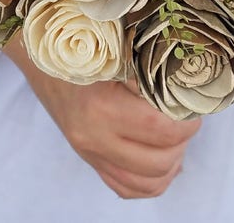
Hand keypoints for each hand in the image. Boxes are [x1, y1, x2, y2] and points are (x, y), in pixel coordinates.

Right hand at [4, 30, 201, 198]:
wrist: (41, 55)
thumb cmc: (81, 44)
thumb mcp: (116, 50)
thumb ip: (150, 67)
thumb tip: (188, 82)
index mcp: (101, 108)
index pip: (161, 130)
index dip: (187, 120)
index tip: (192, 104)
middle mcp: (93, 138)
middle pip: (159, 162)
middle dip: (183, 141)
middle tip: (187, 118)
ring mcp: (90, 153)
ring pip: (146, 182)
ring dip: (171, 162)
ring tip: (176, 137)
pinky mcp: (89, 159)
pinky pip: (126, 188)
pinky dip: (151, 181)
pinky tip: (160, 157)